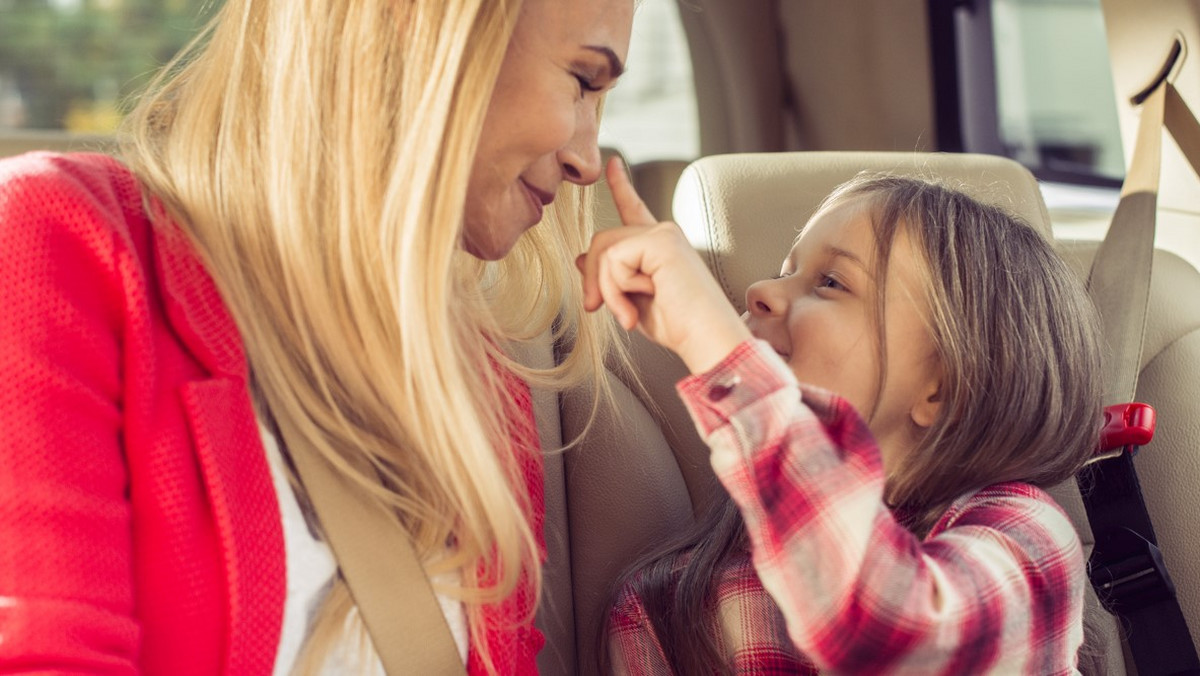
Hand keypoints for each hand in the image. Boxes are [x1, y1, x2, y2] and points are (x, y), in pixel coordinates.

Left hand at [576, 157, 751, 373]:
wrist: (707, 338)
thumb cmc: (679, 326)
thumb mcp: (632, 300)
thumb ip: (610, 277)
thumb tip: (581, 258)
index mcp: (659, 246)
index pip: (634, 209)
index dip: (621, 185)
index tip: (612, 164)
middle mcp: (662, 234)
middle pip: (602, 240)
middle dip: (593, 278)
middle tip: (595, 308)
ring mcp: (663, 234)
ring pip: (605, 250)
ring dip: (608, 289)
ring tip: (629, 314)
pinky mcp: (661, 241)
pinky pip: (614, 259)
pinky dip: (618, 287)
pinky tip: (642, 299)